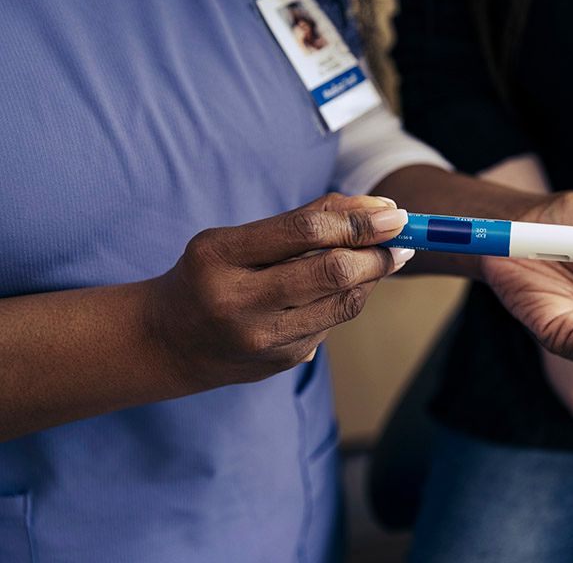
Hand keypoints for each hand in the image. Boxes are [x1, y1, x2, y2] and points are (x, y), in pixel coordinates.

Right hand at [147, 193, 412, 388]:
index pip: (305, 231)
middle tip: (402, 238)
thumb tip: (375, 213)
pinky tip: (343, 288)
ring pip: (344, 303)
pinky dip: (347, 299)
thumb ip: (300, 224)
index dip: (359, 220)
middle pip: (333, 272)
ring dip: (373, 276)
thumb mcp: (236, 239)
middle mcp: (239, 301)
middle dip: (378, 253)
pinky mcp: (282, 361)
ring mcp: (263, 338)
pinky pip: (333, 324)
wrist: (168, 343)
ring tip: (383, 256)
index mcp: (220, 255)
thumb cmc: (211, 275)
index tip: (394, 213)